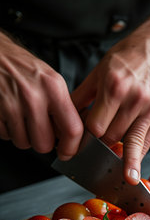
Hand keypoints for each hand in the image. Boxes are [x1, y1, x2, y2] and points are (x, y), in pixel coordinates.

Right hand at [0, 32, 83, 159]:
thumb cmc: (21, 67)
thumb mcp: (50, 80)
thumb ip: (62, 107)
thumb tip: (70, 135)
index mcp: (54, 88)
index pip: (72, 129)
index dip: (70, 147)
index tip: (67, 152)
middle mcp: (34, 96)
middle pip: (45, 144)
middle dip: (42, 143)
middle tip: (40, 131)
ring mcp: (12, 104)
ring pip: (24, 143)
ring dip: (23, 137)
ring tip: (22, 119)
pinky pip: (6, 136)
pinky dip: (8, 131)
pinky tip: (9, 115)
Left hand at [71, 18, 149, 184]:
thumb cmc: (128, 57)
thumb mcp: (99, 70)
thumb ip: (82, 96)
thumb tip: (65, 116)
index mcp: (115, 85)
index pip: (96, 127)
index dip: (84, 139)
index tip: (77, 145)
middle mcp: (134, 98)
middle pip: (110, 137)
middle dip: (98, 145)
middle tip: (89, 150)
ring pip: (128, 143)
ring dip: (115, 151)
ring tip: (107, 160)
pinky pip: (145, 143)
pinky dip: (135, 157)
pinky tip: (130, 170)